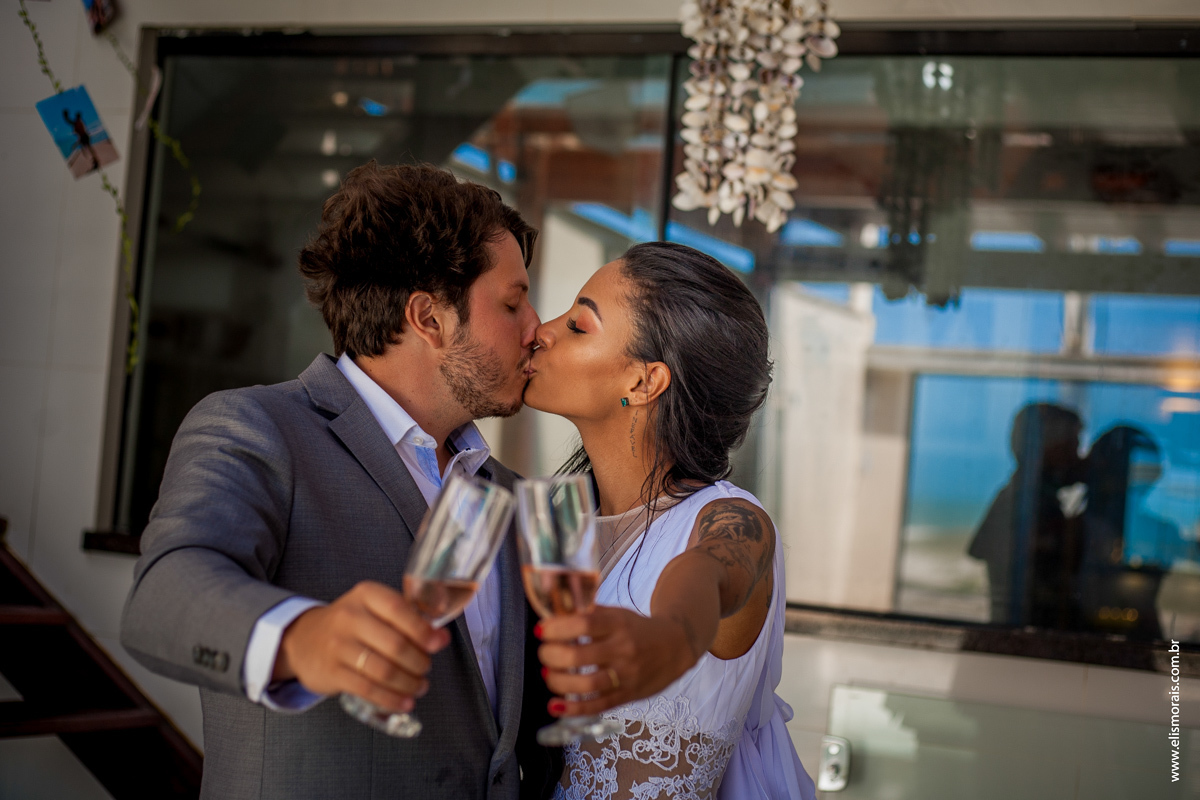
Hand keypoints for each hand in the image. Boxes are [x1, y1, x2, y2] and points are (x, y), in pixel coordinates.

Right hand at [274, 581, 450, 711]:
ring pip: (383, 670)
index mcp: (366, 595)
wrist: (303, 639)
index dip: (423, 629)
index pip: (399, 610)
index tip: (439, 643)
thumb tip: (440, 635)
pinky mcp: (332, 673)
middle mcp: (350, 617)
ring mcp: (338, 646)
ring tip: (419, 686)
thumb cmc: (350, 623)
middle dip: (419, 661)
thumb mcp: (372, 607)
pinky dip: (391, 699)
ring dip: (408, 683)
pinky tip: (404, 702)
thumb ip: (405, 616)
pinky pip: (368, 689)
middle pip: (394, 644)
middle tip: (426, 668)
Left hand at [536, 606, 696, 717]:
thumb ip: (587, 613)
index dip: (557, 628)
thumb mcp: (617, 613)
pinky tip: (555, 706)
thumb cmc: (637, 629)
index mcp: (618, 624)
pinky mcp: (628, 695)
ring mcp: (626, 675)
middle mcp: (623, 649)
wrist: (676, 646)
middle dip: (552, 656)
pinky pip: (598, 705)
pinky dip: (573, 709)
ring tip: (548, 674)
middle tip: (544, 653)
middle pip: (579, 656)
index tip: (541, 630)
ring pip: (587, 684)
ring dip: (558, 682)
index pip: (584, 624)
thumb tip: (552, 613)